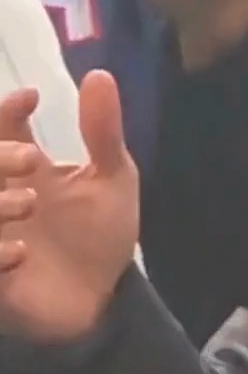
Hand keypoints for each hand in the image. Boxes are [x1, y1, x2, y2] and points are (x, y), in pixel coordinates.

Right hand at [0, 74, 138, 343]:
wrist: (103, 298)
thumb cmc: (100, 234)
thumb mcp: (112, 180)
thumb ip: (103, 132)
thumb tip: (99, 75)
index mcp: (20, 164)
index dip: (5, 108)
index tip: (29, 99)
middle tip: (30, 160)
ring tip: (29, 205)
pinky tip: (20, 253)